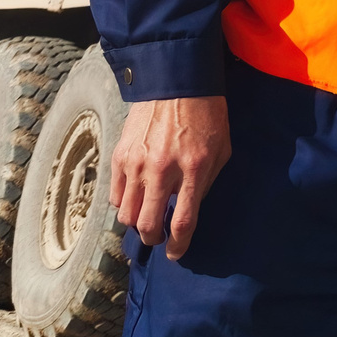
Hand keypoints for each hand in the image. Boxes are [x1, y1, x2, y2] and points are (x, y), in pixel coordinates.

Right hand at [109, 94, 230, 259]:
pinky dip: (124, 204)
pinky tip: (136, 198)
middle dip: (153, 239)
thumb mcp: (221, 150)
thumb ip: (205, 184)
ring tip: (146, 218)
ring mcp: (137, 163)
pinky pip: (115, 196)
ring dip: (136, 223)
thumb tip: (188, 212)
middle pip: (147, 225)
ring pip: (126, 215)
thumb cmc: (207, 116)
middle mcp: (162, 169)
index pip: (182, 222)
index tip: (175, 253)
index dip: (178, 245)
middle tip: (158, 238)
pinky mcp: (120, 156)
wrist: (177, 82)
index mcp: (194, 168)